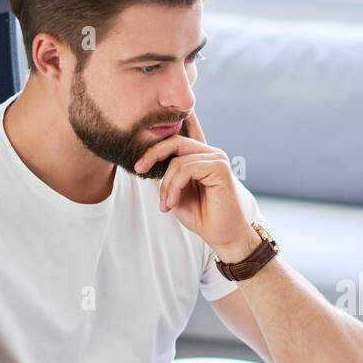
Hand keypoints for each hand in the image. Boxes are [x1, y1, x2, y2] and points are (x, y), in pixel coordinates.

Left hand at [133, 109, 256, 259]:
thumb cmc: (202, 216)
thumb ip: (167, 174)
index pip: (183, 132)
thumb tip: (149, 160)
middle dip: (153, 153)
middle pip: (174, 141)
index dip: (168, 125)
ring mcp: (217, 158)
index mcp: (200, 157)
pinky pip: (186, 168)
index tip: (143, 143)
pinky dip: (174, 186)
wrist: (223, 236)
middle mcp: (210, 154)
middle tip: (139, 168)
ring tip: (166, 204)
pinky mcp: (220, 168)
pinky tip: (172, 202)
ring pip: (177, 160)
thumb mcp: (176, 193)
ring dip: (166, 184)